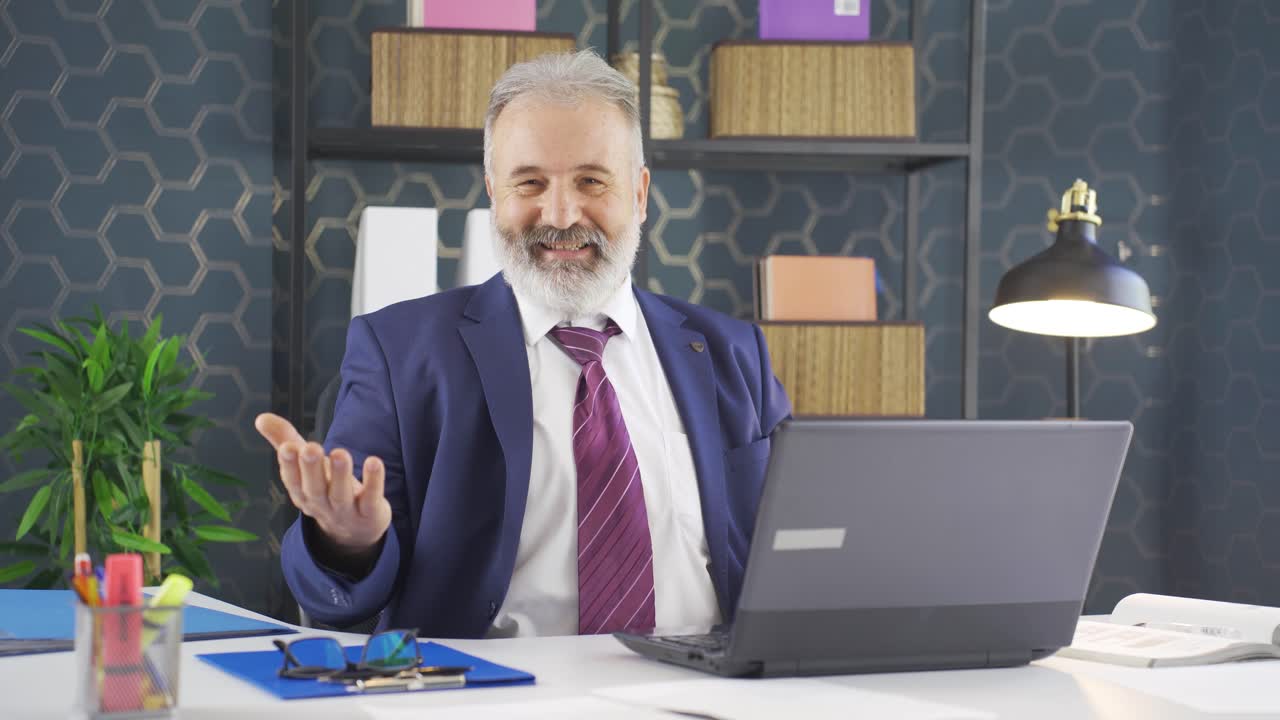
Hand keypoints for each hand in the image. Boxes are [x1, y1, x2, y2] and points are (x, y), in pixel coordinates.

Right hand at [254, 413, 391, 556]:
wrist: (354, 532)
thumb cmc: (326, 489)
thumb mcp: (305, 468)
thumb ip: (286, 441)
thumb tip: (261, 418)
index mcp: (302, 492)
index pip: (292, 480)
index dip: (289, 465)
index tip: (287, 447)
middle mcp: (321, 504)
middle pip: (314, 489)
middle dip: (311, 469)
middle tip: (311, 448)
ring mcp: (345, 512)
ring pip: (340, 495)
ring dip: (340, 475)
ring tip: (339, 453)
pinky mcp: (370, 513)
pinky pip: (371, 499)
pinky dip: (373, 482)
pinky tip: (374, 462)